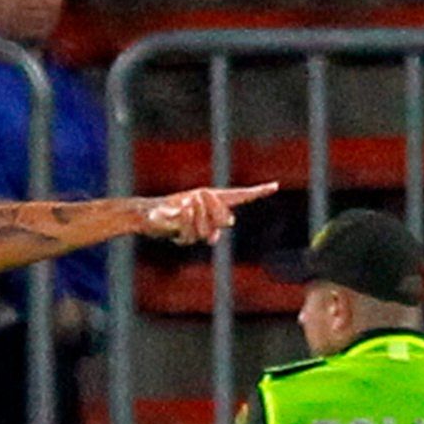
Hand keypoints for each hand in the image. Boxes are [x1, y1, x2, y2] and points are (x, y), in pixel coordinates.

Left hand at [143, 183, 277, 244]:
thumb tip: (223, 216)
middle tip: (201, 194)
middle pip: (226, 219)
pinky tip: (182, 209)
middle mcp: (211, 222)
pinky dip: (187, 218)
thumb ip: (200, 205)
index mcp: (216, 205)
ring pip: (208, 228)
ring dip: (200, 212)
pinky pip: (190, 232)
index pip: (241, 198)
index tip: (274, 185)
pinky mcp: (184, 238)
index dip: (257, 193)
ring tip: (189, 201)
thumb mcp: (190, 199)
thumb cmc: (172, 206)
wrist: (149, 215)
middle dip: (216, 208)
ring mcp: (199, 232)